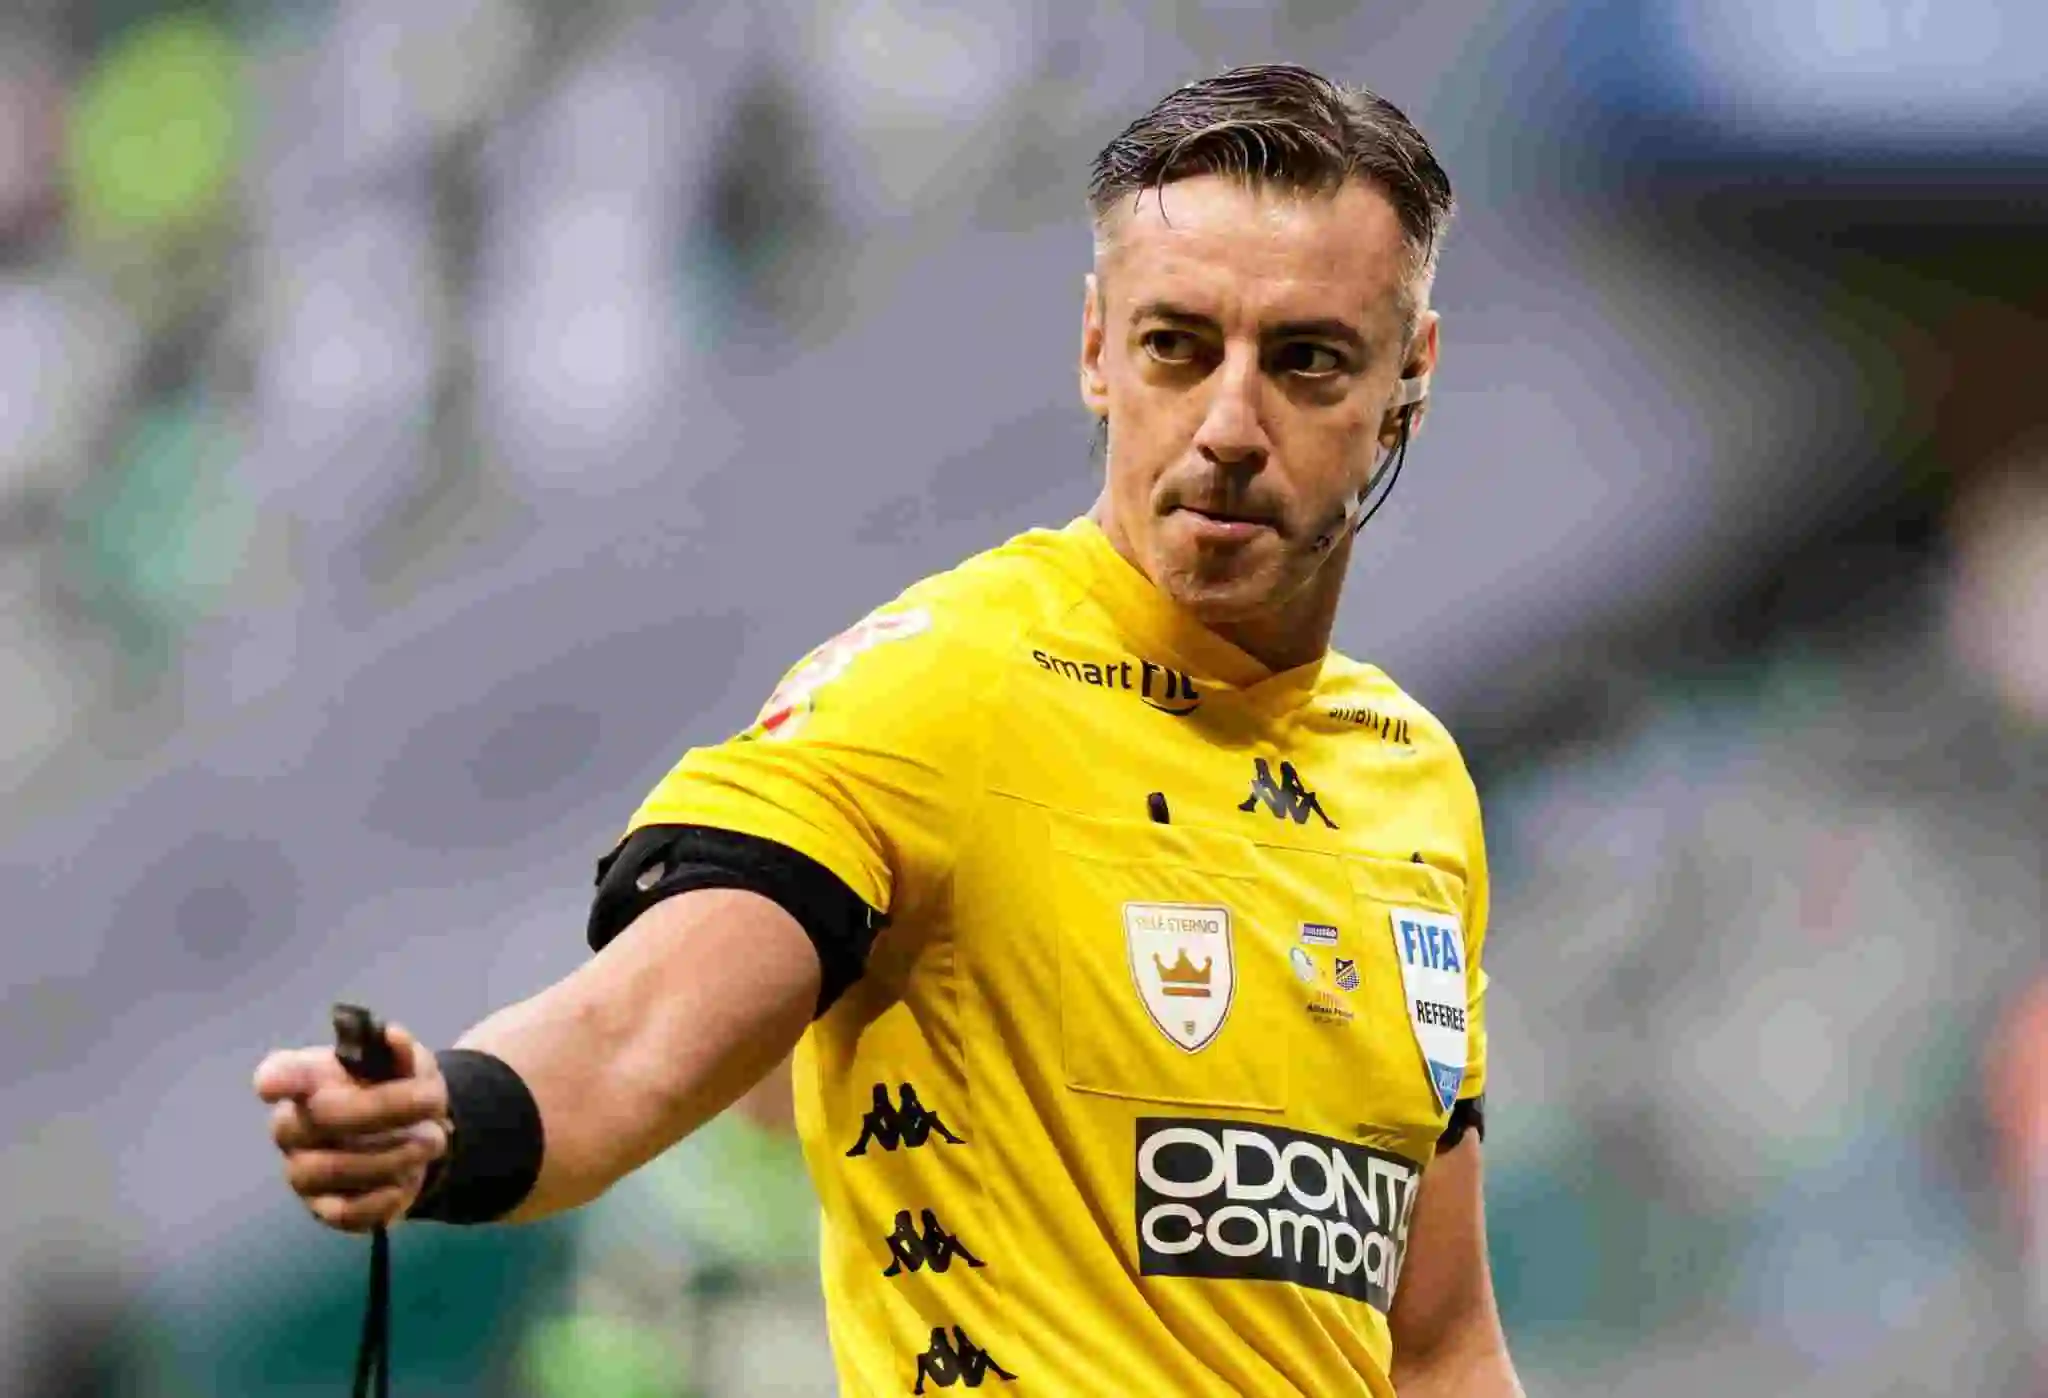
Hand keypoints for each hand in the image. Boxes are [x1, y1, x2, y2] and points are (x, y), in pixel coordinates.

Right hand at [254, 1024, 450, 1232]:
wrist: (410, 1135)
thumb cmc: (393, 1087)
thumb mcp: (405, 1063)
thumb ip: (400, 1052)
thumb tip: (395, 1037)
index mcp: (305, 1078)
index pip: (278, 1075)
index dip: (275, 1080)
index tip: (273, 1085)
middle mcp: (291, 1125)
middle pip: (322, 1117)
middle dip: (386, 1108)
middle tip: (435, 1103)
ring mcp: (301, 1170)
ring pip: (333, 1169)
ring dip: (395, 1154)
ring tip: (434, 1139)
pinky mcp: (323, 1209)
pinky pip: (347, 1213)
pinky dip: (386, 1197)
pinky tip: (408, 1180)